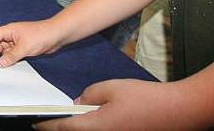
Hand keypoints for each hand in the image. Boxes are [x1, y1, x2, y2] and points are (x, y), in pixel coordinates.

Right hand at [0, 19, 62, 66]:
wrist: (56, 35)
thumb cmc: (41, 35)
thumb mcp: (24, 47)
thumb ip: (11, 56)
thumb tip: (0, 63)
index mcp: (9, 30)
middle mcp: (12, 34)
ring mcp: (18, 40)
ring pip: (5, 48)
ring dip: (1, 56)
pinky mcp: (24, 46)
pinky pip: (12, 52)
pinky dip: (9, 58)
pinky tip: (9, 64)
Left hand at [35, 79, 183, 129]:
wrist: (178, 111)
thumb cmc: (145, 99)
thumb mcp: (112, 88)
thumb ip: (91, 94)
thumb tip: (79, 101)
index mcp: (95, 126)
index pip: (64, 128)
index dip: (47, 125)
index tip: (35, 122)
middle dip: (63, 127)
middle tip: (51, 119)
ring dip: (79, 127)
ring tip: (72, 116)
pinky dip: (94, 126)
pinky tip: (95, 117)